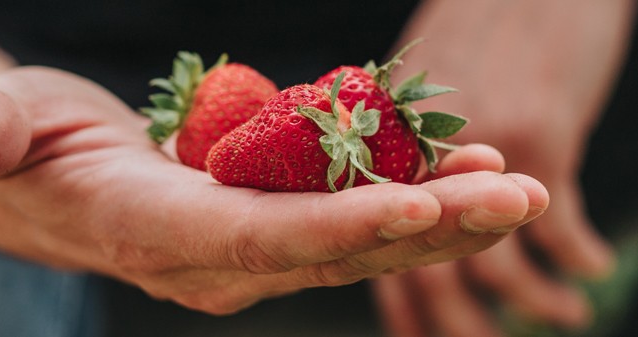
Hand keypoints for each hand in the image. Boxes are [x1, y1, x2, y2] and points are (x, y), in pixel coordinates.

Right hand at [0, 66, 546, 313]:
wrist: (21, 176)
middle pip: (324, 252)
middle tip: (520, 193)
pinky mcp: (254, 232)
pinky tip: (460, 168)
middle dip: (424, 228)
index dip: (334, 229)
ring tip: (513, 180)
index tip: (422, 208)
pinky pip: (338, 220)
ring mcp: (233, 253)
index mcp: (141, 233)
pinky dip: (404, 198)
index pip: (250, 240)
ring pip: (347, 244)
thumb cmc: (5, 141)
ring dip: (436, 218)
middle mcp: (199, 261)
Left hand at [373, 0, 626, 331]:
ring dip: (532, 297)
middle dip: (457, 322)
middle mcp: (417, 157)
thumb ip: (410, 148)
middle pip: (420, 265)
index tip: (422, 335)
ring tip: (564, 313)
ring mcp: (475, 149)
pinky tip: (592, 265)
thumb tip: (414, 201)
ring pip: (488, 257)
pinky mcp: (538, 133)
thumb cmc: (480, 29)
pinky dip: (577, 253)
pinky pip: (557, 222)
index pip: (375, 243)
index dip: (402, 300)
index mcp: (381, 149)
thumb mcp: (426, 88)